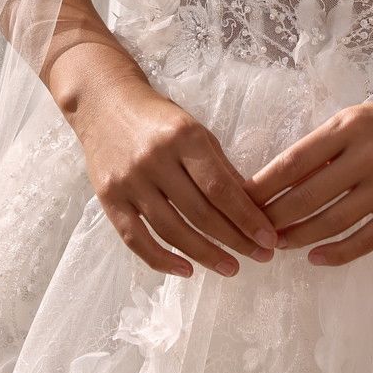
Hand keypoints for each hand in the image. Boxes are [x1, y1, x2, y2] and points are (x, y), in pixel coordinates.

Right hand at [62, 46, 281, 278]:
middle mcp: (155, 159)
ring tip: (231, 268)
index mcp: (183, 137)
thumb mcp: (195, 130)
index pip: (220, 188)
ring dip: (205, 255)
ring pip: (171, 230)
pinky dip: (162, 260)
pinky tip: (187, 269)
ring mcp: (129, 181)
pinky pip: (136, 239)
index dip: (246, 217)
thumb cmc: (158, 117)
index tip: (268, 239)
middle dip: (234, 240)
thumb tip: (250, 207)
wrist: (104, 102)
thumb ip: (219, 167)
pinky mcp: (108, 198)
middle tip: (260, 258)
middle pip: (199, 212)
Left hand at [243, 79, 372, 266]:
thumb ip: (328, 146)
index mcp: (350, 127)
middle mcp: (367, 155)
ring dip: (300, 237)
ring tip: (278, 245)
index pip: (295, 160)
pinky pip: (366, 239)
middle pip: (308, 196)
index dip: (265, 184)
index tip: (240, 199)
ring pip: (332, 221)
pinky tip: (316, 258)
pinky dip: (337, 253)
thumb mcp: (362, 118)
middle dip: (275, 217)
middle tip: (252, 231)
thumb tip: (284, 178)